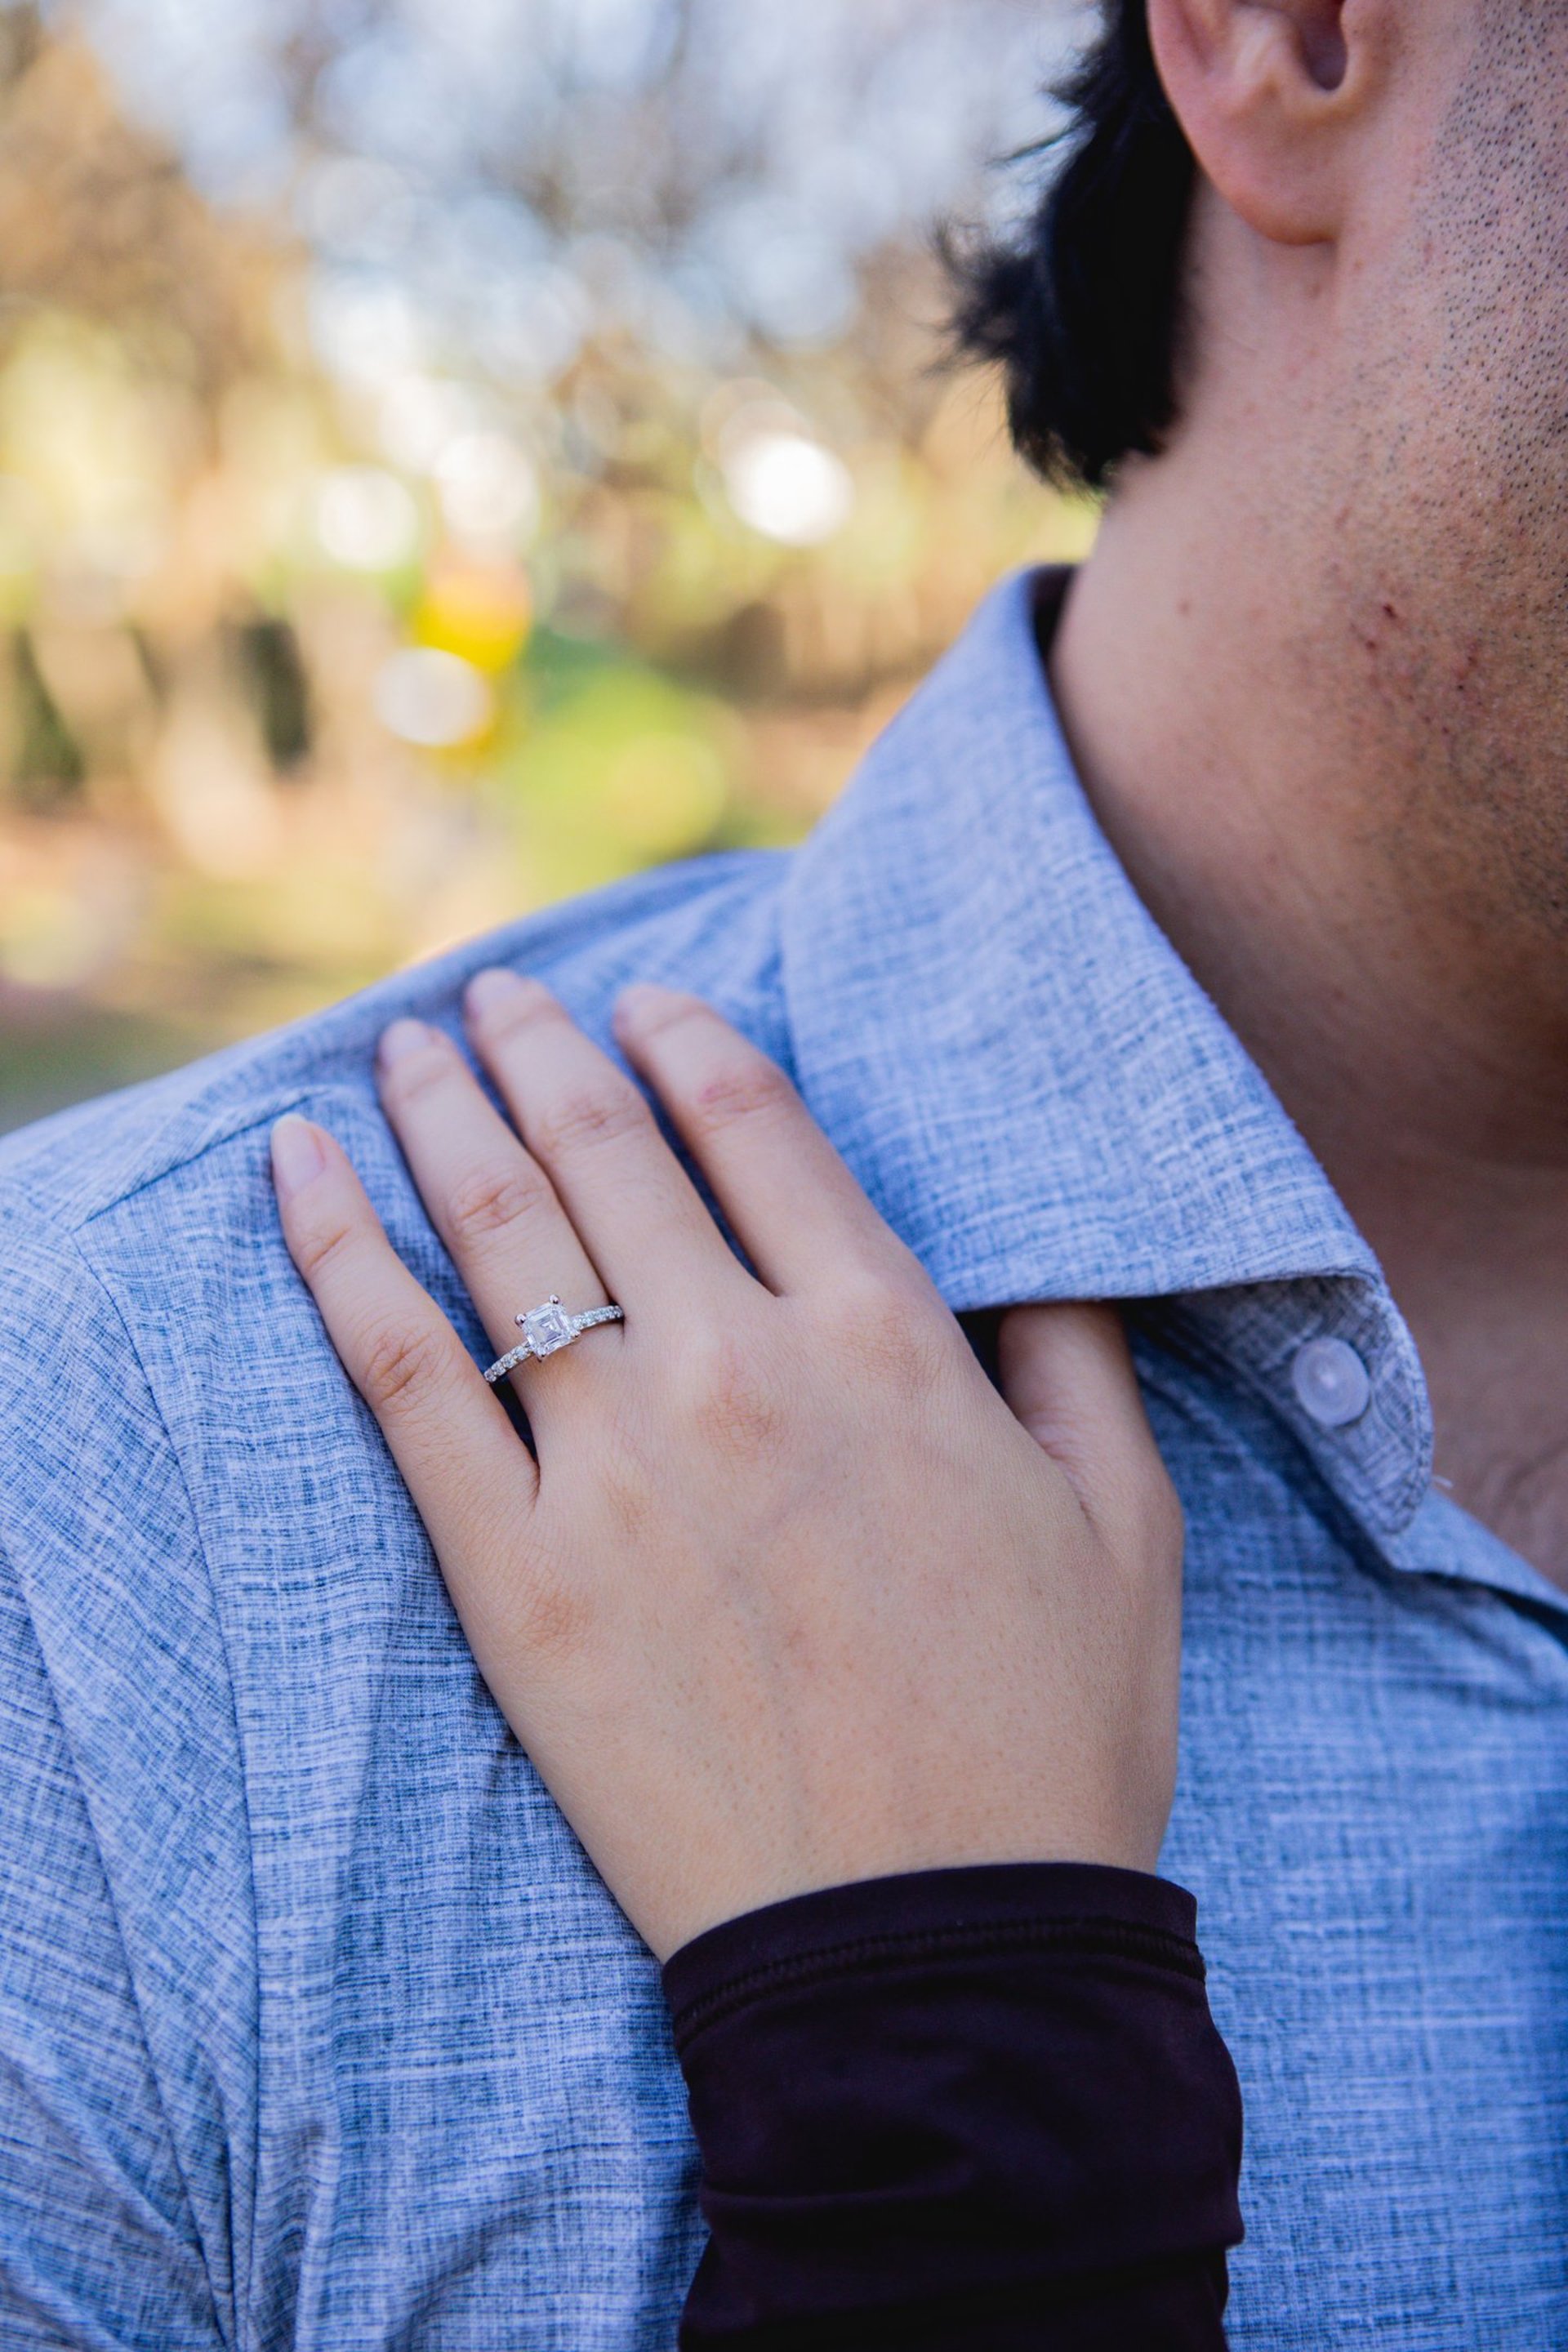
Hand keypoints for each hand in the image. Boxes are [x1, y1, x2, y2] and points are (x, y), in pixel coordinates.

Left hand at [271, 974, 1182, 1960]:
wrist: (930, 1953)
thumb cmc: (1046, 1740)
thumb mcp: (1126, 1521)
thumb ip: (1071, 1354)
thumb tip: (1035, 1258)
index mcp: (885, 1337)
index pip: (755, 1126)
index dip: (686, 1041)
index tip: (642, 1002)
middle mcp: (738, 1367)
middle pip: (603, 1151)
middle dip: (539, 1047)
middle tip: (493, 993)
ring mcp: (613, 1466)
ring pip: (494, 1229)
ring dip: (436, 1110)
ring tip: (397, 1045)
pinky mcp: (513, 1573)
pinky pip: (398, 1374)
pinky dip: (333, 1252)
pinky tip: (295, 1169)